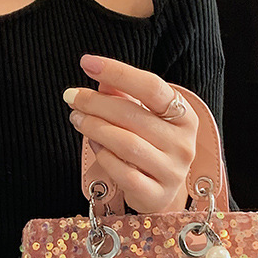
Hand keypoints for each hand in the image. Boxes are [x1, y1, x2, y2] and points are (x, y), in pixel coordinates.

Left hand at [64, 55, 198, 213]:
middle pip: (133, 115)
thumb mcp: (144, 117)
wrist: (161, 192)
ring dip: (94, 127)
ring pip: (126, 143)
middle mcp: (183, 144)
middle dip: (96, 103)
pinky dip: (102, 155)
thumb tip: (102, 78)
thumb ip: (124, 96)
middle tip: (72, 97)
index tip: (87, 63)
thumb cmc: (150, 148)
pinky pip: (122, 172)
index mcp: (185, 117)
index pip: (152, 87)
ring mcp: (172, 171)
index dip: (118, 72)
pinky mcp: (156, 195)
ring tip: (77, 118)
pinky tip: (93, 144)